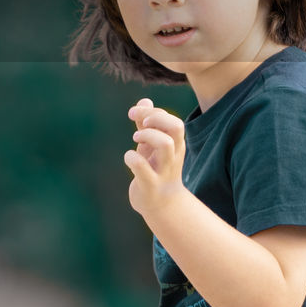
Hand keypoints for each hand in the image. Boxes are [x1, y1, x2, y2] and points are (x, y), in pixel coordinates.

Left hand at [124, 98, 186, 217]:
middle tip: (141, 125)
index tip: (134, 114)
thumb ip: (147, 123)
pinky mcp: (151, 185)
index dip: (153, 112)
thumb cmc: (156, 169)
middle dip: (156, 119)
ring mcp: (164, 171)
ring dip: (147, 136)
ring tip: (136, 139)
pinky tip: (129, 158)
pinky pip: (141, 167)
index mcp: (176, 145)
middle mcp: (174, 156)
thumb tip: (144, 100)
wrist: (163, 206)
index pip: (173, 120)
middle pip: (176, 127)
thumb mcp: (152, 145)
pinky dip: (131, 157)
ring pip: (165, 144)